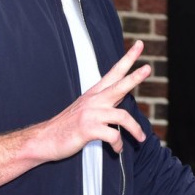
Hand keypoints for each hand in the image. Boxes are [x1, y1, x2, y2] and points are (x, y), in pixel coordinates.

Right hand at [41, 40, 150, 159]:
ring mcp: (91, 114)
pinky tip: (117, 149)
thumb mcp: (85, 110)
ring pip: (122, 116)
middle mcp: (93, 101)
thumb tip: (121, 103)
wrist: (45, 139)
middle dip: (135, 77)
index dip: (128, 59)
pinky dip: (118, 144)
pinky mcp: (88, 129)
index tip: (139, 45)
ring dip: (135, 129)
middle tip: (148, 68)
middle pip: (119, 86)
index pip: (114, 72)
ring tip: (140, 138)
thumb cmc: (67, 127)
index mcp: (94, 94)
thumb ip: (103, 104)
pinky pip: (113, 135)